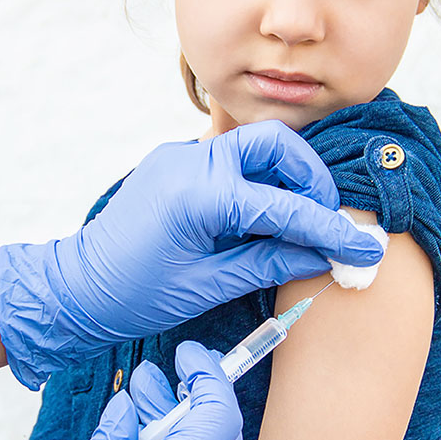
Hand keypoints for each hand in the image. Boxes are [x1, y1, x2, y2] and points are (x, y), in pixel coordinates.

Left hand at [0, 120, 383, 387]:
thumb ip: (269, 262)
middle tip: (326, 219)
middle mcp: (191, 161)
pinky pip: (230, 159)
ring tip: (299, 220)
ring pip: (255, 147)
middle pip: (276, 144)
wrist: (77, 286)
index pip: (285, 206)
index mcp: (198, 195)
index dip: (330, 230)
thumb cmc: (134, 295)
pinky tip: (263, 215)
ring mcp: (181, 156)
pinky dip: (258, 181)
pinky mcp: (176, 162)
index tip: (363, 250)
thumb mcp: (208, 285)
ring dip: (287, 177)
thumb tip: (322, 256)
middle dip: (312, 178)